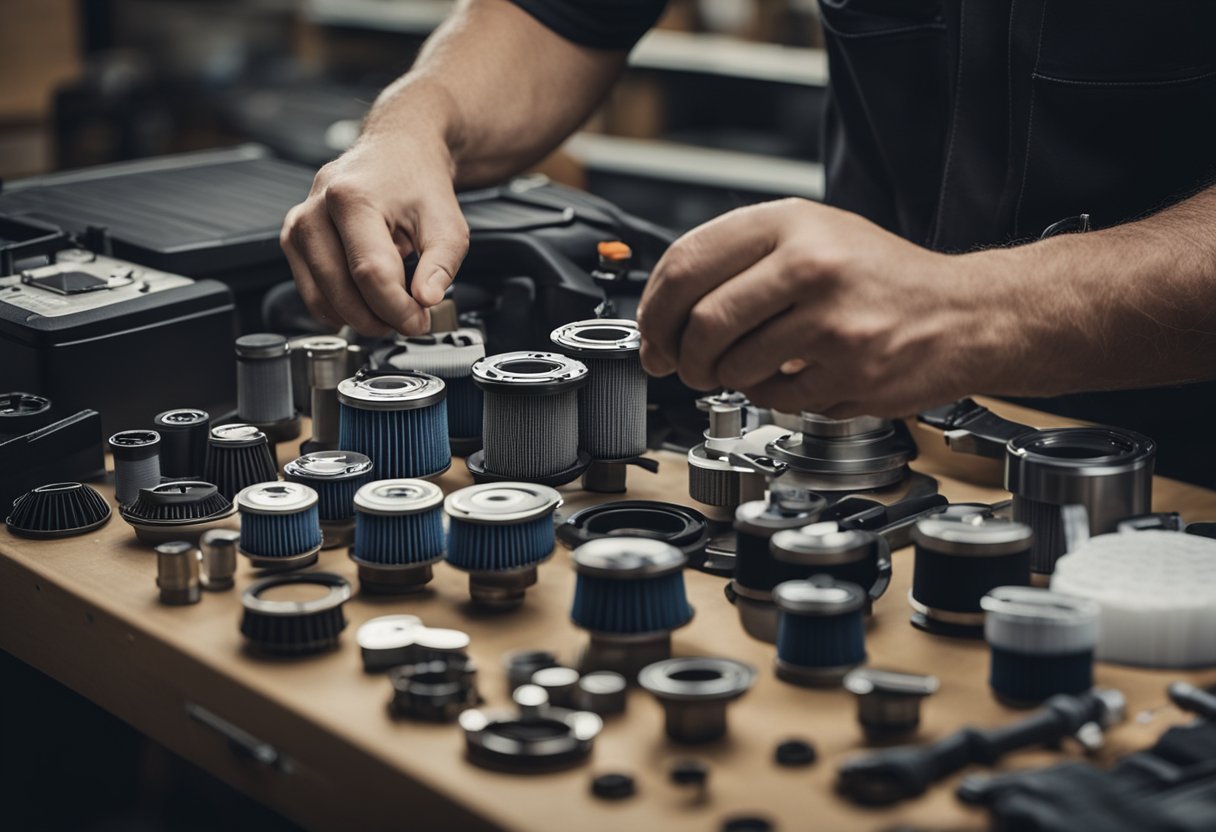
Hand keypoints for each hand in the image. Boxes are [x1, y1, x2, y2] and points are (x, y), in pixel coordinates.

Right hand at [280, 133, 468, 336]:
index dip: (397, 309)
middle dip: (380, 318)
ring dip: (360, 318)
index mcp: (352, 198)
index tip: (419, 321)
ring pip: (322, 298)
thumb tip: (427, 300)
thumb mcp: (447, 222)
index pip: (371, 274)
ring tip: (391, 309)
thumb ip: (441, 263)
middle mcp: (315, 209)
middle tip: (410, 321)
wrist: (397, 150)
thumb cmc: (418, 181)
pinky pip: (311, 293)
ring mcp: (299, 225)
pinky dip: (340, 308)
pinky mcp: (293, 239)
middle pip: (342, 290)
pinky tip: (366, 300)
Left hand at [636, 198, 1005, 417]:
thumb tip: (662, 313)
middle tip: (686, 365)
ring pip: (733, 366)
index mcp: (792, 223)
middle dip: (681, 356)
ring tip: (752, 366)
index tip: (652, 334)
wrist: (967, 314)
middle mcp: (812, 264)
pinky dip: (773, 396)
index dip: (653, 310)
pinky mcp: (851, 371)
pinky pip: (775, 398)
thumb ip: (740, 262)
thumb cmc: (883, 279)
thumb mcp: (813, 237)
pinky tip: (796, 376)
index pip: (686, 263)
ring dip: (727, 378)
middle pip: (701, 322)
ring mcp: (834, 320)